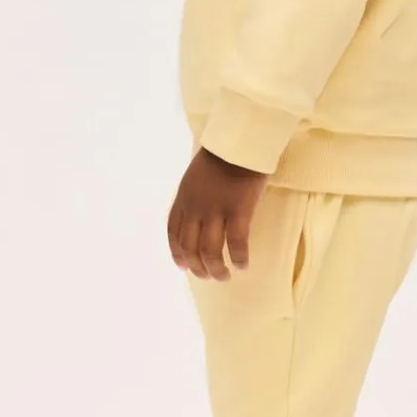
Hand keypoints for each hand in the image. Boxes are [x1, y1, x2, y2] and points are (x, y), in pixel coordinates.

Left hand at [167, 147, 267, 280]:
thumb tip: (202, 212)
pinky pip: (237, 243)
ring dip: (216, 269)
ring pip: (210, 251)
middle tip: (210, 276)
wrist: (241, 140)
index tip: (184, 266)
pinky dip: (239, 258)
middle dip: (198, 267)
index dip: (177, 253)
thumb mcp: (197, 174)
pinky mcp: (238, 211)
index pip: (173, 232)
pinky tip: (244, 266)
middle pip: (190, 247)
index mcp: (183, 197)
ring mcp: (215, 210)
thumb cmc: (224, 153)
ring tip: (225, 276)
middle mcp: (195, 208)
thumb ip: (195, 193)